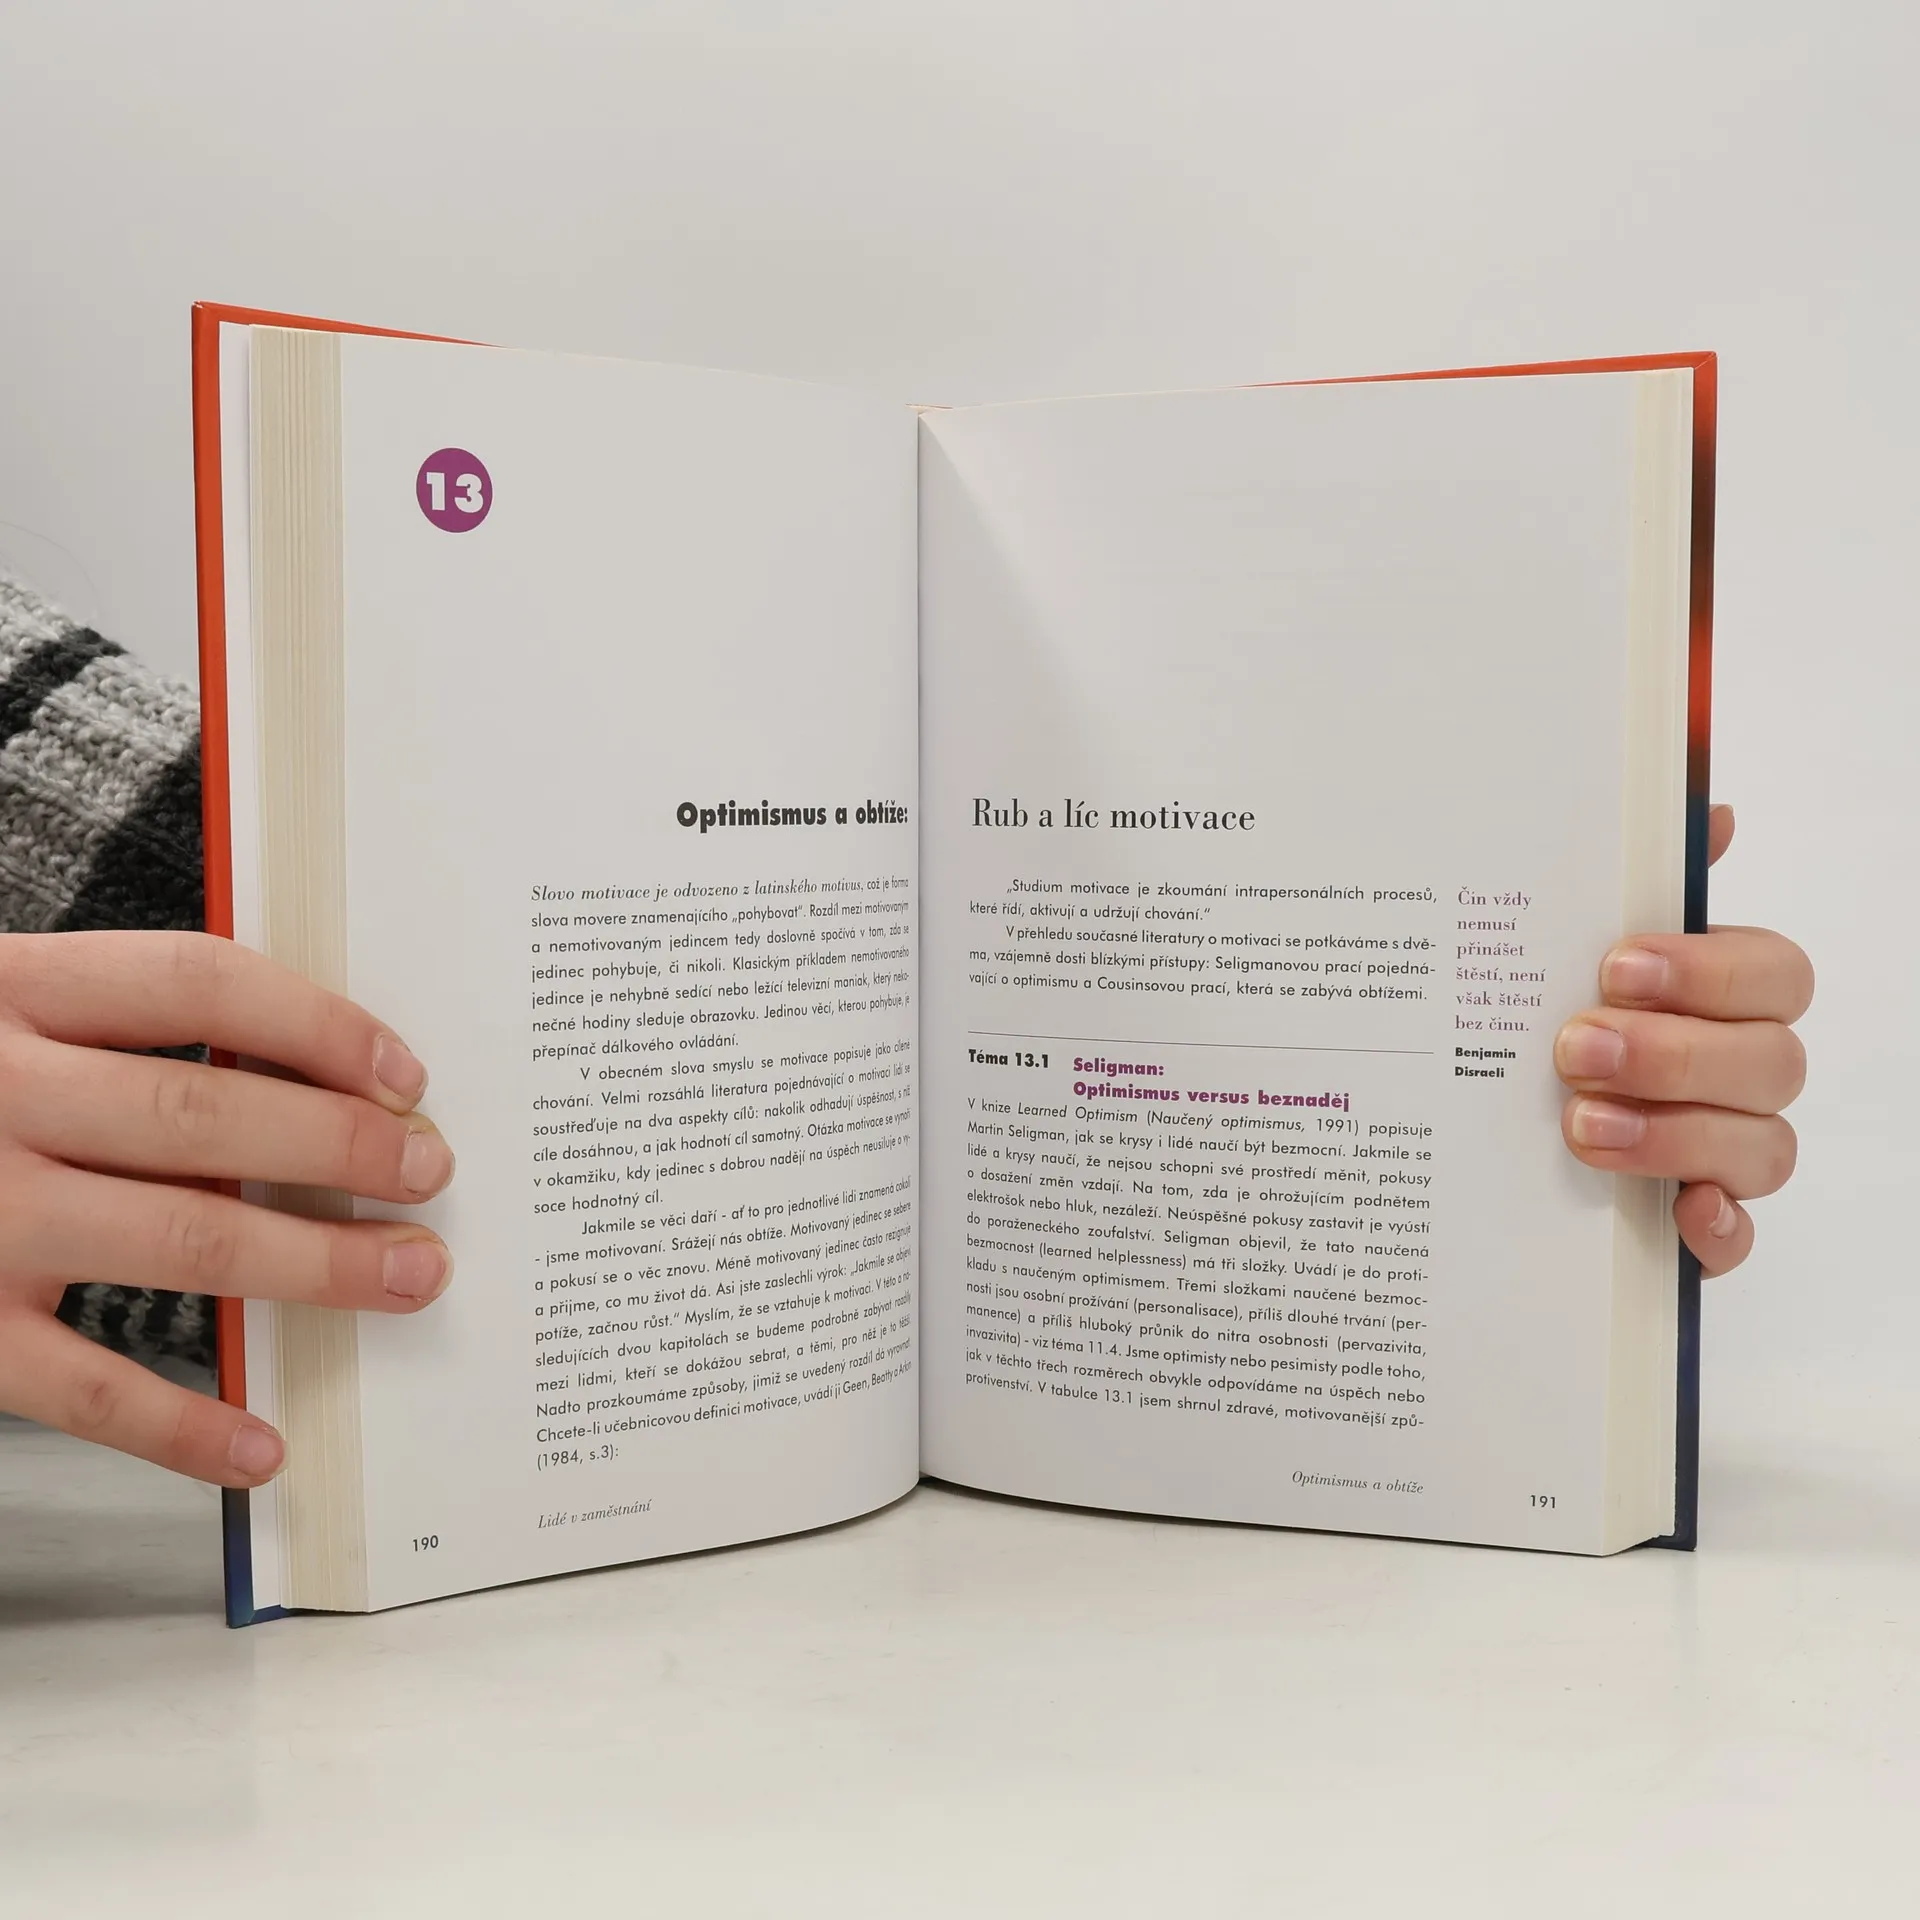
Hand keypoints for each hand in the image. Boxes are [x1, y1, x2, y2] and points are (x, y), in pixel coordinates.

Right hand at [0, 933, 453, 1485]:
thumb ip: (115, 1034)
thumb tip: (311, 1081)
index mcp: (6, 992)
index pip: (196, 982)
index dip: (318, 1023)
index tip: (404, 1073)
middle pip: (205, 1113)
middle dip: (342, 1147)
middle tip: (433, 1173)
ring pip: (182, 1239)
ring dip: (316, 1263)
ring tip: (409, 1275)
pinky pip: (84, 1387)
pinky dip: (182, 1423)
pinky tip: (260, 1444)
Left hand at [1555, 805, 1811, 1275]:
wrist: (1474, 1119)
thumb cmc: (1545, 1011)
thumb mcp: (1563, 942)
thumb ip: (1632, 880)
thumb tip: (1704, 809)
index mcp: (1723, 994)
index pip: (1773, 972)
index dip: (1708, 970)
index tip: (1616, 966)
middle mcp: (1740, 1072)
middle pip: (1771, 1061)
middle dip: (1673, 1054)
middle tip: (1575, 1047)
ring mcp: (1728, 1152)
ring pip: (1762, 1148)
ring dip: (1676, 1134)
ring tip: (1578, 1123)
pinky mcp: (1699, 1228)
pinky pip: (1739, 1240)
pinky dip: (1718, 1230)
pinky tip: (1680, 1215)